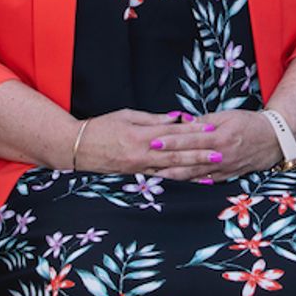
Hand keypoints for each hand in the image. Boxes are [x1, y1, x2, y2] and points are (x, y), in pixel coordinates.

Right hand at [74, 109, 219, 176]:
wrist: (76, 147)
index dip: (192, 131)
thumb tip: (175, 118)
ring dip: (192, 169)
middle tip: (220, 153)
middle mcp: (142, 153)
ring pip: (171, 168)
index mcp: (141, 134)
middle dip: (199, 153)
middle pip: (176, 153)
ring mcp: (139, 167)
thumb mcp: (127, 115)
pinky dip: (176, 178)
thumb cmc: (101, 127)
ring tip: (211, 170)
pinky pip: (160, 177)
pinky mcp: (135, 175)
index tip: (210, 129)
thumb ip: (153, 118)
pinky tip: (189, 179)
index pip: (173, 132)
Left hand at [147, 110, 282, 182]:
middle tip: (147, 162)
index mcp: (220, 137)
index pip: (190, 140)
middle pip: (189, 160)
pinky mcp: (228, 176)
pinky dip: (191, 181)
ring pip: (195, 174)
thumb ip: (205, 121)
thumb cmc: (249, 123)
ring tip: (156, 174)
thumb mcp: (228, 116)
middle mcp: (221, 156)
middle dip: (167, 161)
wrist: (274, 139)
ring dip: (175, 175)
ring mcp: (225, 168)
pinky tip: (178, 181)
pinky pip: (206, 180)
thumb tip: (184, 122)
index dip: (171, 141)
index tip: (154, 141)